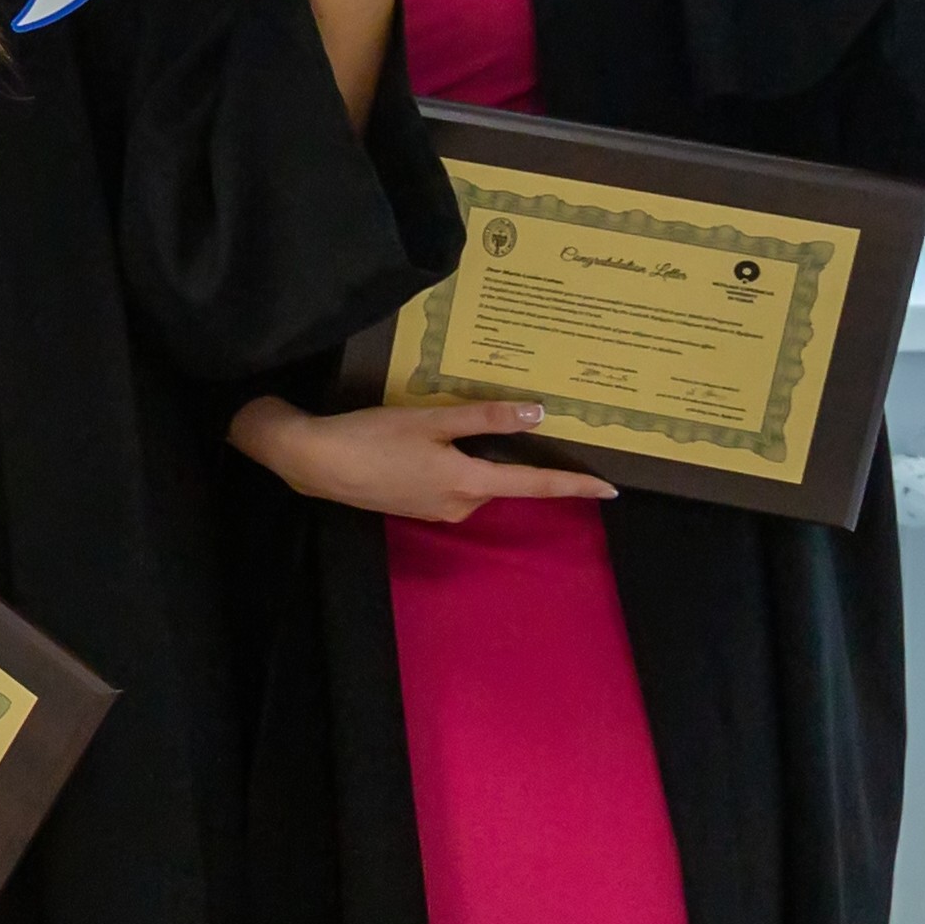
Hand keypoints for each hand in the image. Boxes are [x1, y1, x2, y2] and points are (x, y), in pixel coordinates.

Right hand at [226, 394, 612, 523]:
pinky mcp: (413, 506)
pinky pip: (448, 484)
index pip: (535, 485)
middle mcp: (459, 505)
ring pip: (472, 480)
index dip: (574, 485)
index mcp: (470, 483)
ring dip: (470, 458)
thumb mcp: (432, 420)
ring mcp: (435, 510)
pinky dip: (447, 466)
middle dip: (503, 456)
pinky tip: (420, 445)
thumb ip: (486, 417)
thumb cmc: (373, 438)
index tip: (611, 489)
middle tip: (500, 423)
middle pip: (499, 479)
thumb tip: (538, 413)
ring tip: (442, 427)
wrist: (314, 462)